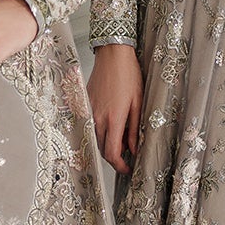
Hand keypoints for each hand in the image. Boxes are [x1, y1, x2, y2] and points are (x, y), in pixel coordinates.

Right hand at [88, 44, 142, 174]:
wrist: (112, 55)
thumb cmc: (128, 75)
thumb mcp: (138, 103)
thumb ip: (134, 128)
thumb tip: (134, 148)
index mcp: (113, 119)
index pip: (112, 153)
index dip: (120, 166)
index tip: (128, 169)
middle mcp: (98, 118)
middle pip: (102, 149)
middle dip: (114, 157)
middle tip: (127, 157)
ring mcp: (89, 112)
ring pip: (96, 138)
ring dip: (107, 144)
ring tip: (122, 140)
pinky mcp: (85, 105)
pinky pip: (92, 126)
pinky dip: (101, 132)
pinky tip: (112, 126)